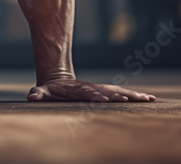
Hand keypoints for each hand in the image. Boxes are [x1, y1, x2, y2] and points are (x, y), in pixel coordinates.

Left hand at [27, 78, 155, 102]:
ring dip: (133, 95)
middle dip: (119, 95)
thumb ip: (38, 93)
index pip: (89, 93)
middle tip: (131, 100)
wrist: (59, 80)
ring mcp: (101, 88)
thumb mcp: (43, 92)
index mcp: (79, 90)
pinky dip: (136, 96)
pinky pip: (123, 93)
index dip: (95, 96)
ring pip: (119, 91)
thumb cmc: (51, 90)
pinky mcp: (107, 91)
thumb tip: (31, 95)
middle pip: (108, 91)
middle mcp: (93, 88)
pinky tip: (149, 99)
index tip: (104, 100)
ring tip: (149, 98)